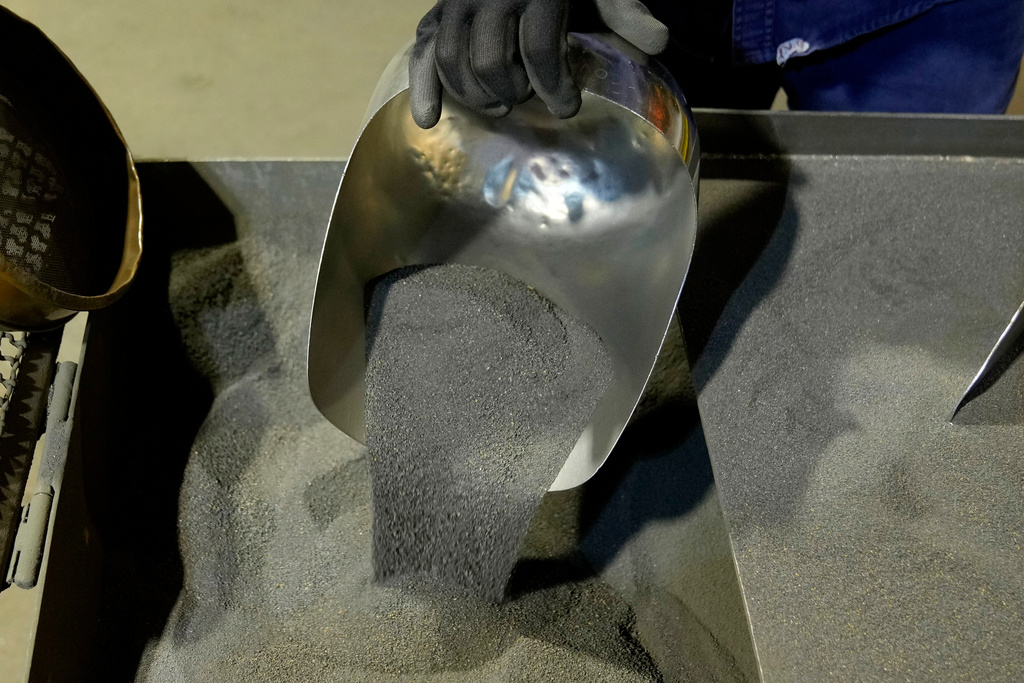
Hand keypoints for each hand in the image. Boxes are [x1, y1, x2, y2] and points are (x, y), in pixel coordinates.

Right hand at [409, 0, 669, 127]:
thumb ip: (626, 9)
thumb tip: (658, 42)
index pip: (538, 48)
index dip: (553, 86)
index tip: (567, 108)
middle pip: (489, 62)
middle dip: (511, 90)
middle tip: (527, 100)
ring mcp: (458, 3)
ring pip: (454, 61)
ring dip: (475, 93)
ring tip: (500, 105)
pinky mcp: (438, 13)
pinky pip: (422, 50)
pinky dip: (422, 85)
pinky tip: (429, 119)